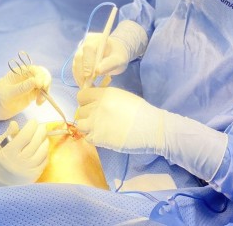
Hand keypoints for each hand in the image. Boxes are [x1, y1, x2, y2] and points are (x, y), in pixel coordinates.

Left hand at [0, 65, 51, 119]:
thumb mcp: (7, 94)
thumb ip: (21, 88)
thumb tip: (35, 81)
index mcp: (19, 72)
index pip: (34, 69)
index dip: (40, 75)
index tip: (40, 85)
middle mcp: (26, 77)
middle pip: (42, 74)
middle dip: (45, 82)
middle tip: (44, 93)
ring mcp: (30, 85)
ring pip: (44, 83)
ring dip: (46, 90)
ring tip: (39, 101)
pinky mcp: (32, 94)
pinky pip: (42, 92)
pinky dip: (44, 97)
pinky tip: (38, 104)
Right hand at [0, 120, 48, 216]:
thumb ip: (5, 135)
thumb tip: (15, 123)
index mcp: (9, 153)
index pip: (25, 135)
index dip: (31, 126)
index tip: (33, 121)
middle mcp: (21, 162)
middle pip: (36, 142)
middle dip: (40, 131)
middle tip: (41, 126)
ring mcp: (28, 170)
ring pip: (42, 152)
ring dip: (44, 141)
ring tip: (43, 136)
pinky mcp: (33, 177)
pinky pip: (44, 162)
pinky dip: (45, 153)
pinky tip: (42, 148)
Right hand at [72, 20, 147, 88]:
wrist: (116, 53)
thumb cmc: (118, 55)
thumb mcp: (119, 59)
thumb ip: (110, 63)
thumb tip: (97, 71)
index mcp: (95, 40)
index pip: (88, 49)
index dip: (87, 63)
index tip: (89, 76)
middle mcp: (84, 44)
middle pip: (79, 58)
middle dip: (82, 73)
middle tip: (87, 86)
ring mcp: (80, 52)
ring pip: (76, 65)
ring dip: (79, 77)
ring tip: (87, 88)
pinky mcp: (79, 60)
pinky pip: (76, 69)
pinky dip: (79, 78)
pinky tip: (85, 86)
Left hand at [76, 87, 227, 180]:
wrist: (152, 128)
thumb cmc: (141, 111)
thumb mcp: (122, 96)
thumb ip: (105, 97)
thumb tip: (94, 100)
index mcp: (104, 94)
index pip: (82, 95)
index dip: (86, 101)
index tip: (91, 105)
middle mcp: (97, 106)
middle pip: (81, 110)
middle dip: (88, 113)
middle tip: (98, 118)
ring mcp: (96, 123)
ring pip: (80, 124)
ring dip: (87, 126)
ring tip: (98, 128)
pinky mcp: (98, 138)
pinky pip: (86, 137)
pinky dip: (92, 137)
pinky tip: (102, 136)